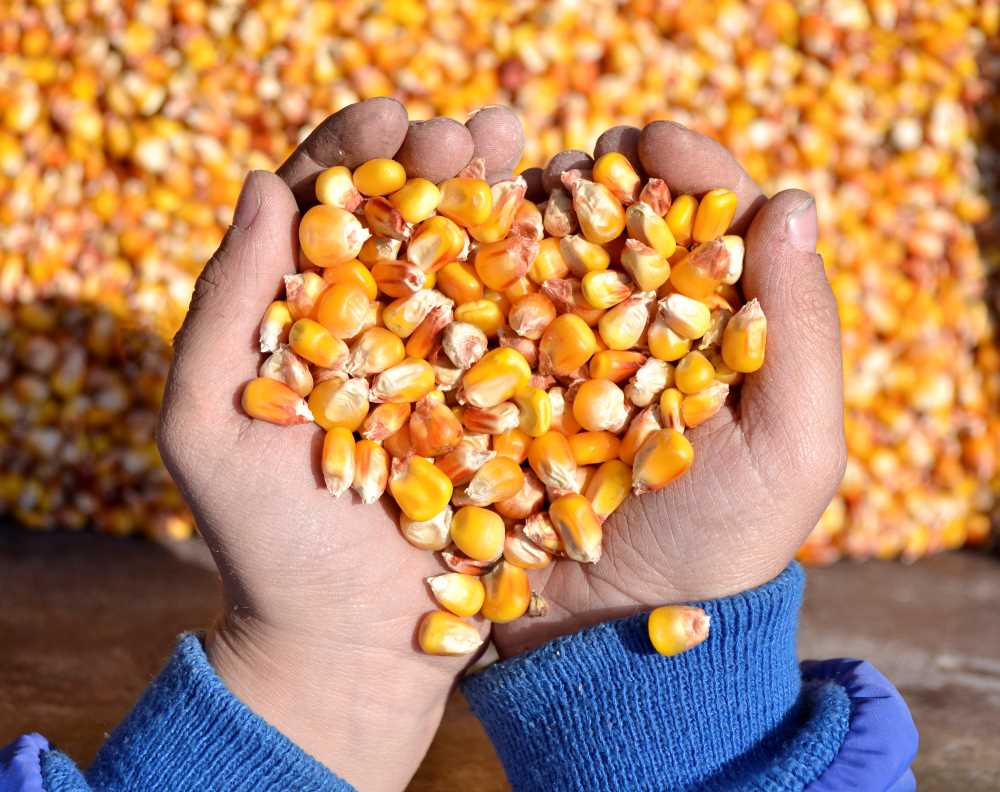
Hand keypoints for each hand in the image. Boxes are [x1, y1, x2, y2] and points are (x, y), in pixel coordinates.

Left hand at [156, 99, 523, 790]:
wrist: (350, 641)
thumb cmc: (266, 541)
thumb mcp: (209, 424)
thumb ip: (226, 308)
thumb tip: (266, 185)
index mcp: (304, 313)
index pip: (326, 207)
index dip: (357, 150)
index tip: (393, 116)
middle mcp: (382, 322)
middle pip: (410, 218)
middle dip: (441, 162)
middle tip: (475, 133)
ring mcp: (450, 359)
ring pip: (475, 259)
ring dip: (501, 197)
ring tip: (529, 149)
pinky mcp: (506, 403)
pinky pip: (529, 329)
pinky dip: (550, 275)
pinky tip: (574, 226)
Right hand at [494, 122, 845, 656]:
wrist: (609, 636)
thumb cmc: (715, 549)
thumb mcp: (792, 452)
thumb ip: (799, 330)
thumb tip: (789, 198)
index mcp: (705, 333)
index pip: (705, 227)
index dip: (687, 170)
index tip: (654, 141)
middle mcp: (625, 331)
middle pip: (615, 225)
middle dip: (596, 174)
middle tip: (576, 152)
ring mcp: (549, 355)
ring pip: (538, 256)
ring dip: (520, 203)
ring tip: (500, 174)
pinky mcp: (483, 387)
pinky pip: (470, 314)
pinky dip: (458, 267)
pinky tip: (446, 234)